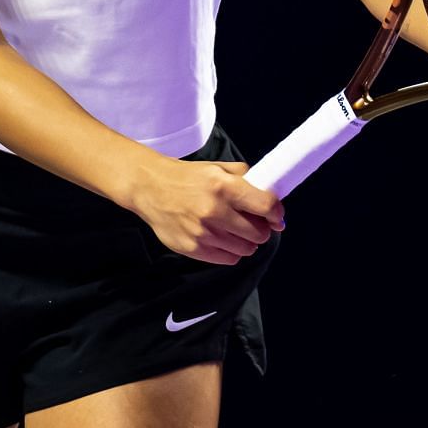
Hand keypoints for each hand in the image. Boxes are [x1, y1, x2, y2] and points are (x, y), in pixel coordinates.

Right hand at [130, 159, 285, 265]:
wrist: (150, 188)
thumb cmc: (187, 177)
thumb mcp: (218, 168)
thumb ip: (247, 179)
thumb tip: (273, 200)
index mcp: (224, 187)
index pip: (266, 206)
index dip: (276, 213)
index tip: (276, 216)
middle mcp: (215, 211)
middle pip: (259, 233)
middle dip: (261, 229)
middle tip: (254, 223)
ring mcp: (203, 233)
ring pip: (246, 249)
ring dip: (246, 242)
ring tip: (236, 230)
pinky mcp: (193, 249)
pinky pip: (228, 259)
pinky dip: (231, 251)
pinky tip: (222, 238)